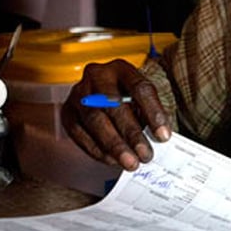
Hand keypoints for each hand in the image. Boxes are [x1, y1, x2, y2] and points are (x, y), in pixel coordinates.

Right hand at [59, 59, 173, 170]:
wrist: (102, 93)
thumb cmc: (128, 98)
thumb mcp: (142, 99)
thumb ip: (150, 115)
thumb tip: (159, 139)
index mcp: (121, 68)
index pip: (139, 87)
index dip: (153, 112)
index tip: (163, 136)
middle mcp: (97, 76)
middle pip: (113, 104)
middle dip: (131, 133)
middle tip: (144, 155)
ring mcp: (79, 94)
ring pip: (95, 120)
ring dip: (114, 145)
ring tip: (130, 162)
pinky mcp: (67, 112)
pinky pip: (79, 133)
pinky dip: (97, 150)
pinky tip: (112, 160)